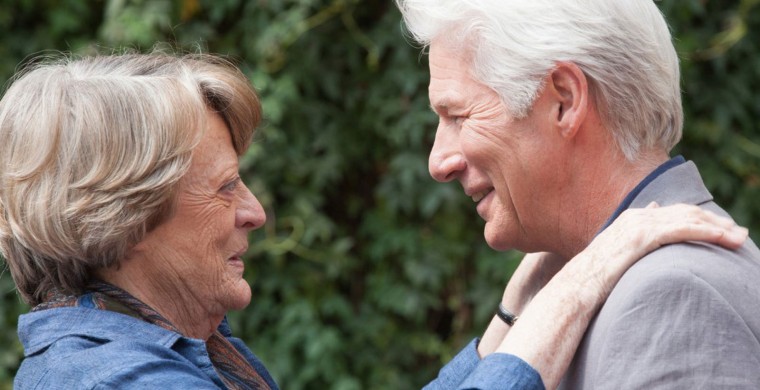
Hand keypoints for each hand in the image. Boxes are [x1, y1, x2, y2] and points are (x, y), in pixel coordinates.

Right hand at [567, 202, 747, 303]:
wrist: (579, 283)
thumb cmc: (596, 275)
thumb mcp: (618, 254)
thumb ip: (635, 242)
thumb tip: (649, 230)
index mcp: (633, 218)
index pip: (675, 212)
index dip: (699, 219)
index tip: (720, 229)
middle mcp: (638, 215)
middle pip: (686, 212)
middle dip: (715, 221)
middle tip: (738, 233)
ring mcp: (641, 223)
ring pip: (688, 218)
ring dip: (718, 227)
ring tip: (738, 237)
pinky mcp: (644, 235)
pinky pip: (682, 229)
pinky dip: (705, 231)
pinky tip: (722, 237)